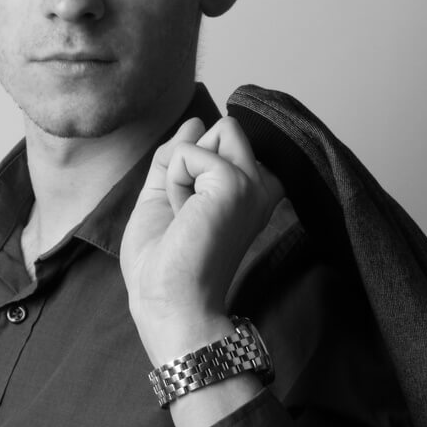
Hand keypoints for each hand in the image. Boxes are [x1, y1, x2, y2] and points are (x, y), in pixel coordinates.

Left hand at [120, 116, 283, 361]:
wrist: (168, 305)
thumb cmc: (164, 265)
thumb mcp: (164, 195)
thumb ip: (178, 156)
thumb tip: (195, 121)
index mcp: (250, 191)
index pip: (221, 139)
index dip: (190, 166)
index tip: (190, 216)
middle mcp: (262, 186)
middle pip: (226, 128)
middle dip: (190, 160)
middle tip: (186, 212)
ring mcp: (253, 184)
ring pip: (219, 128)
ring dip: (183, 168)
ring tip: (185, 212)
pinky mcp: (236, 183)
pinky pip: (188, 150)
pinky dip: (174, 181)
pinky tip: (183, 216)